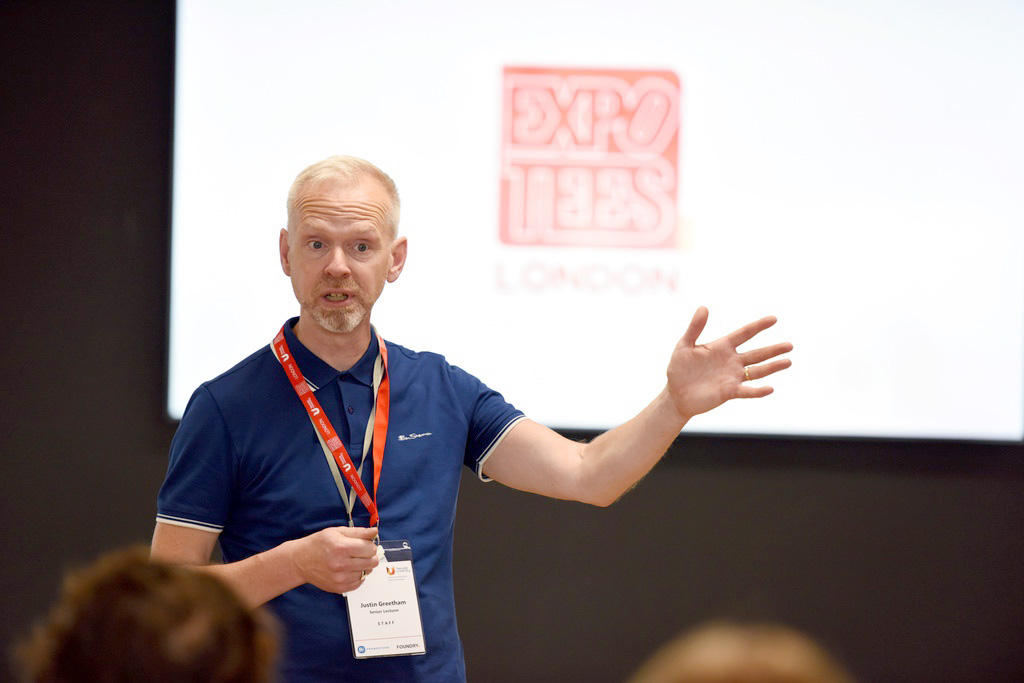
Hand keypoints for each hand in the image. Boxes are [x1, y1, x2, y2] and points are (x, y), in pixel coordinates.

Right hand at [287, 526, 379, 593]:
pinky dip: (357, 576)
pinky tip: (349, 569)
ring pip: (367, 572)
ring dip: (363, 566)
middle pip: (372, 562)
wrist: (301, 561)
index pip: (370, 549)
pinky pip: (359, 583)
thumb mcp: (337, 532)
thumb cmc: (318, 544)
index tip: (365, 544)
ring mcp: (340, 578)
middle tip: (361, 552)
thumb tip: (374, 532)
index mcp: (341, 547)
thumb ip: (358, 532)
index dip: (370, 545)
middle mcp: (341, 565)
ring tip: (352, 560)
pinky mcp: (339, 588)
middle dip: (370, 555)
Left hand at [666, 307, 791, 419]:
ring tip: (788, 361)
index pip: (745, 334)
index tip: (774, 319)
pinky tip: (770, 388)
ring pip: (757, 371)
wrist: (675, 394)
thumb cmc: (679, 368)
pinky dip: (758, 390)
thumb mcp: (684, 345)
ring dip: (772, 367)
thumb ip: (695, 328)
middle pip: (757, 353)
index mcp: (723, 346)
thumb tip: (704, 307)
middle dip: (773, 349)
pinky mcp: (729, 392)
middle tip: (790, 345)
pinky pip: (747, 391)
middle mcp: (732, 361)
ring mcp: (732, 377)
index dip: (759, 326)